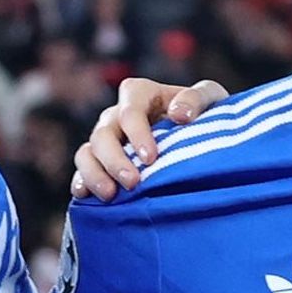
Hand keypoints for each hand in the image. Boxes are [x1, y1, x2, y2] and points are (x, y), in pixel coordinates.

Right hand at [68, 77, 226, 204]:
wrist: (205, 141)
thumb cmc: (206, 116)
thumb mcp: (210, 98)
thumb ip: (197, 98)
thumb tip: (178, 114)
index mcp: (140, 95)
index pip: (129, 110)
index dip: (137, 133)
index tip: (151, 158)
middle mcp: (117, 117)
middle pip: (103, 134)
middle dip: (114, 159)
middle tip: (133, 183)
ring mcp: (107, 141)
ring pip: (87, 152)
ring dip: (94, 174)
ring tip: (110, 196)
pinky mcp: (102, 164)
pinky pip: (82, 171)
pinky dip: (81, 182)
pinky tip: (86, 197)